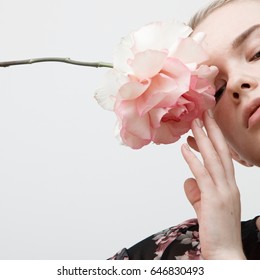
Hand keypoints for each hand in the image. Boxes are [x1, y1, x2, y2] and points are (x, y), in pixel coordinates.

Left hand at [181, 110, 245, 258]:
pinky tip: (184, 148)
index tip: (206, 125)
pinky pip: (202, 174)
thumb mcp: (205, 207)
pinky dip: (193, 160)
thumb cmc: (217, 230)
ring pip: (213, 158)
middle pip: (221, 151)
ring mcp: (223, 191)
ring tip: (194, 122)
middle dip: (212, 130)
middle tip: (204, 113)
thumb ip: (197, 192)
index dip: (215, 139)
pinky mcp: (214, 199)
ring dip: (203, 139)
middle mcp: (229, 184)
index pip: (222, 156)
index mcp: (228, 185)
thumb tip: (187, 180)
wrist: (225, 253)